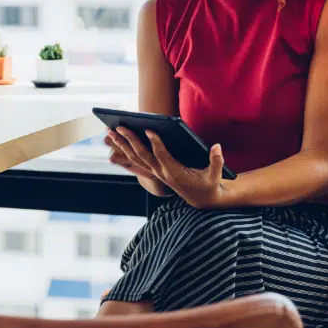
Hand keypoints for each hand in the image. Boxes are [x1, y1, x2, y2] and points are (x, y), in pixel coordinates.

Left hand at [113, 127, 228, 209]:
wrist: (201, 200)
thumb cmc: (209, 185)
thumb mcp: (215, 175)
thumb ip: (217, 161)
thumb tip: (217, 146)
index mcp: (175, 173)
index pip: (162, 156)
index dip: (155, 143)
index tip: (148, 130)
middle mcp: (162, 173)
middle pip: (142, 156)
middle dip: (129, 141)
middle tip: (118, 127)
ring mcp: (156, 172)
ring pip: (135, 158)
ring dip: (122, 145)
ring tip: (110, 131)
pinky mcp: (154, 171)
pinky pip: (136, 160)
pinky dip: (125, 151)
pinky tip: (117, 141)